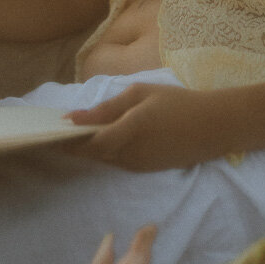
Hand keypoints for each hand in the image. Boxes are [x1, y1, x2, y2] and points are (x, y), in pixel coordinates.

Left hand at [68, 83, 229, 171]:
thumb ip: (108, 107)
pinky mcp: (145, 170)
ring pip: (104, 159)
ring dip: (88, 149)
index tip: (51, 130)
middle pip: (93, 154)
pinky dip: (104, 152)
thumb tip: (75, 118)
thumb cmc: (177, 102)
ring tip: (74, 133)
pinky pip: (117, 162)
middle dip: (73, 145)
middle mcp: (132, 152)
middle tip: (55, 132)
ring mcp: (139, 165)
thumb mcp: (142, 93)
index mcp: (131, 128)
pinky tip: (100, 139)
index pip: (91, 142)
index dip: (69, 139)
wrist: (213, 127)